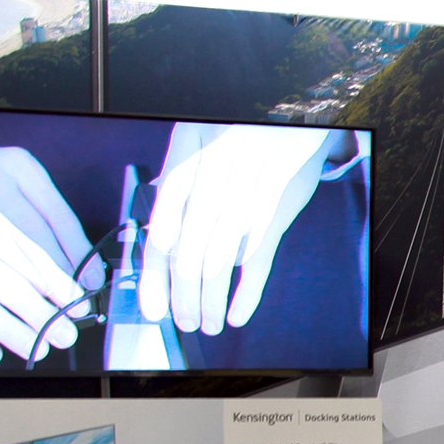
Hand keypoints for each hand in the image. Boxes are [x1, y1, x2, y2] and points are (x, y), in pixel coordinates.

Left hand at [140, 124, 347, 334]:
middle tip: (184, 321)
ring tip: (207, 322)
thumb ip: (180, 193)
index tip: (154, 308)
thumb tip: (163, 238)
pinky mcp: (275, 205)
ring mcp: (242, 192)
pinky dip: (246, 292)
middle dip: (184, 296)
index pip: (161, 234)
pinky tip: (237, 314)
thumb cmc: (240, 141)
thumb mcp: (199, 151)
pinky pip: (257, 257)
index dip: (154, 277)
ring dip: (210, 299)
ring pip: (218, 260)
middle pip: (187, 253)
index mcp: (184, 167)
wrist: (289, 120)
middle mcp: (208, 178)